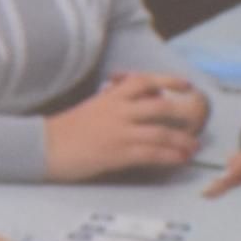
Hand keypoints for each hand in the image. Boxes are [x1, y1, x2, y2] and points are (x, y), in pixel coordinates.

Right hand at [45, 73, 208, 179]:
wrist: (44, 146)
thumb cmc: (66, 129)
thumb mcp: (93, 107)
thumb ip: (117, 101)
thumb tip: (142, 102)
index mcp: (111, 97)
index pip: (145, 81)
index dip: (169, 81)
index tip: (186, 85)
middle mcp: (118, 111)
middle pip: (160, 107)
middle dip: (183, 116)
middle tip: (196, 123)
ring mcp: (119, 132)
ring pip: (160, 132)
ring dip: (181, 140)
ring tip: (193, 147)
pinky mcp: (117, 153)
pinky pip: (151, 153)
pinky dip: (170, 156)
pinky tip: (179, 159)